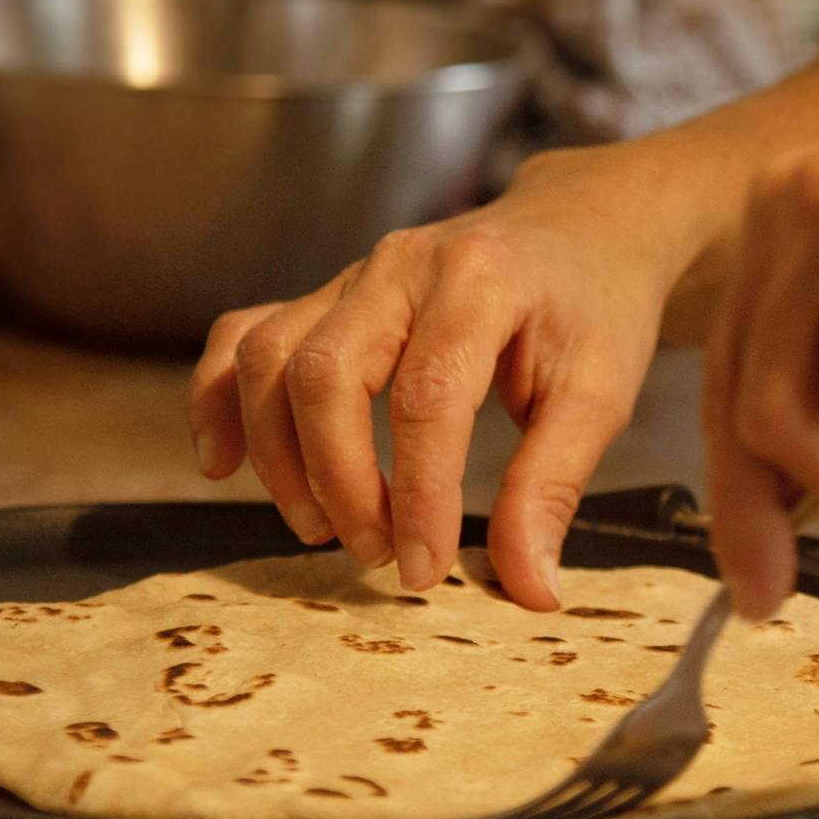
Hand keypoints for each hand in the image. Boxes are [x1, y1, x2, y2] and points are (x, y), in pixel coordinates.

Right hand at [188, 149, 692, 609]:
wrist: (583, 228)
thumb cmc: (592, 309)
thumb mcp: (599, 394)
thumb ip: (553, 487)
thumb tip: (527, 591)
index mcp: (480, 281)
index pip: (425, 395)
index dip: (418, 493)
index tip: (423, 569)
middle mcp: (401, 266)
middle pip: (326, 373)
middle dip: (339, 481)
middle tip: (376, 552)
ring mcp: (353, 276)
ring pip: (269, 356)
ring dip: (280, 456)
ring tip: (322, 526)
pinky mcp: (326, 296)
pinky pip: (243, 336)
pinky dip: (219, 400)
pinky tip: (225, 464)